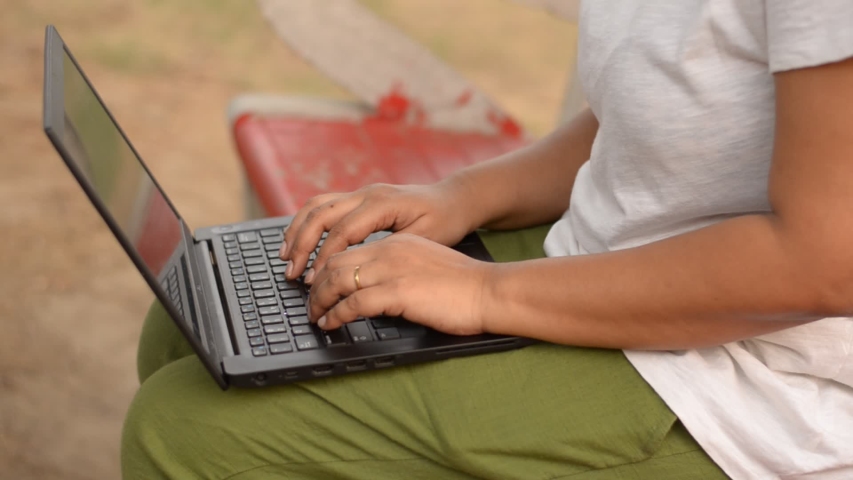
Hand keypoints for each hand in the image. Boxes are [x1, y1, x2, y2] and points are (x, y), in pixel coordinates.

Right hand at [279, 181, 476, 282]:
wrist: (456, 200)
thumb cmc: (445, 222)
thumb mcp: (425, 240)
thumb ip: (391, 251)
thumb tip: (361, 269)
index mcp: (382, 203)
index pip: (342, 232)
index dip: (324, 258)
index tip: (314, 281)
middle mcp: (367, 193)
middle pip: (321, 214)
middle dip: (302, 244)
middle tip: (292, 273)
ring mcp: (362, 192)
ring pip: (317, 205)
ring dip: (297, 230)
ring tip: (285, 256)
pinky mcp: (360, 198)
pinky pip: (325, 205)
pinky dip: (307, 222)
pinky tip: (298, 240)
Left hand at [307, 233, 493, 335]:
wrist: (488, 290)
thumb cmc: (463, 286)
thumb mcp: (425, 267)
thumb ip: (399, 271)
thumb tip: (376, 291)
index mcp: (397, 243)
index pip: (349, 251)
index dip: (326, 270)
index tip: (318, 287)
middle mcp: (389, 250)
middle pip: (335, 262)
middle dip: (316, 285)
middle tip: (310, 304)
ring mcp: (392, 269)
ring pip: (338, 280)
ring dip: (320, 301)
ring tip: (315, 316)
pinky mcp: (397, 291)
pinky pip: (353, 302)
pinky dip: (336, 315)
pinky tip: (331, 324)